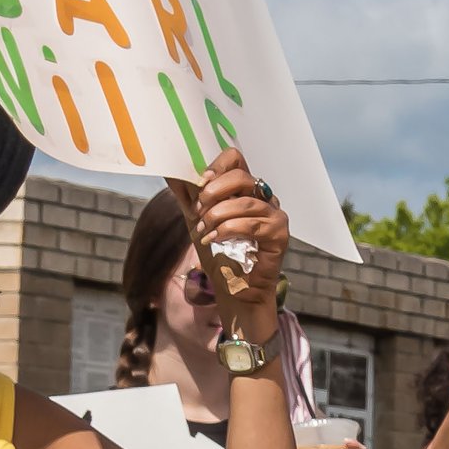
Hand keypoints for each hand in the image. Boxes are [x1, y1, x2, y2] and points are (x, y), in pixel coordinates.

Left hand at [187, 150, 290, 339]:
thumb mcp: (196, 221)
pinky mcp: (279, 234)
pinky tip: (214, 240)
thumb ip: (186, 196)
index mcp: (245, 189)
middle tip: (199, 211)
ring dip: (217, 216)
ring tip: (204, 232)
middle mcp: (264, 197)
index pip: (236, 159)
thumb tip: (169, 171)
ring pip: (245, 201)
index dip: (216, 166)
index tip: (200, 182)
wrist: (234, 290)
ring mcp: (275, 214)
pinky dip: (229, 230)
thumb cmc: (220, 255)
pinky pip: (254, 223)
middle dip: (213, 192)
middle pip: (242, 176)